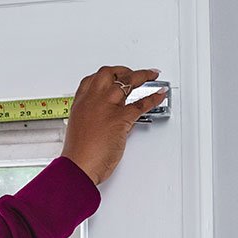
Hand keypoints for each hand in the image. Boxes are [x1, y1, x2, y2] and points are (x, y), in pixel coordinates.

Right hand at [60, 66, 166, 185]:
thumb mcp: (81, 130)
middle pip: (109, 74)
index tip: (112, 76)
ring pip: (127, 81)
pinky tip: (159, 94)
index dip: (105, 76)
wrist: (78, 166)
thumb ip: (96, 120)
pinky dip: (153, 97)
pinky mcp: (121, 118)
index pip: (92, 80)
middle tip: (131, 73)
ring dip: (142, 75)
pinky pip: (141, 103)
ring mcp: (107, 106)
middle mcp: (93, 100)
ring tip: (150, 75)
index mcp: (80, 103)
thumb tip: (110, 117)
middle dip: (122, 71)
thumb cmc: (77, 154)